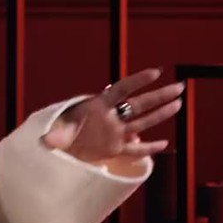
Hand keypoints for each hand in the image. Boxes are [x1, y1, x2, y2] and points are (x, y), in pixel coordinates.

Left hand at [40, 67, 182, 164]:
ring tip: (178, 104)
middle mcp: (111, 118)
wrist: (60, 147)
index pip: (120, 90)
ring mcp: (115, 133)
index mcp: (97, 106)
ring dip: (160, 114)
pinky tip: (165, 144)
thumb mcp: (57, 133)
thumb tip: (44, 142)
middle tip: (178, 86)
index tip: (156, 72)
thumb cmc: (58, 133)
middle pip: (139, 104)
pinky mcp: (115, 149)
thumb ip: (55, 136)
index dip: (137, 80)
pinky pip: (135, 150)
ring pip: (143, 123)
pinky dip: (149, 148)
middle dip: (159, 96)